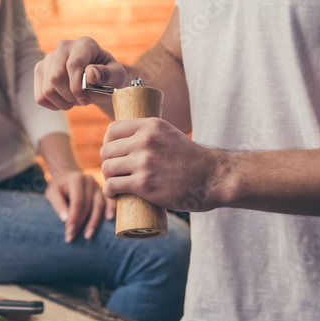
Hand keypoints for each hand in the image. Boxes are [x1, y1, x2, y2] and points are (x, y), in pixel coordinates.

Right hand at [34, 37, 126, 110]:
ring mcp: (49, 58)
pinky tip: (65, 100)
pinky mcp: (40, 71)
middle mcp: (64, 46)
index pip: (73, 65)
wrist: (100, 83)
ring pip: (47, 89)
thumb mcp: (117, 77)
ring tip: (76, 100)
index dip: (78, 87)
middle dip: (70, 95)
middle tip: (83, 100)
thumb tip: (90, 74)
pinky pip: (40, 97)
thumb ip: (108, 74)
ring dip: (63, 102)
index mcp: (85, 44)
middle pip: (56, 77)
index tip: (87, 99)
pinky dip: (53, 105)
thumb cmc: (110, 79)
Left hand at [44, 170, 114, 241]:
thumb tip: (66, 220)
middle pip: (88, 205)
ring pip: (98, 205)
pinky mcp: (102, 190)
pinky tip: (109, 219)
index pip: (77, 201)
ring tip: (87, 235)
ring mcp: (97, 185)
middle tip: (72, 236)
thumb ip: (58, 204)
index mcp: (76, 179)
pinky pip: (108, 201)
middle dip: (80, 223)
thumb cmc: (58, 186)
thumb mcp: (52, 193)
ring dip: (93, 222)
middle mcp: (89, 180)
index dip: (74, 217)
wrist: (67, 174)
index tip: (69, 231)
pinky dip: (109, 209)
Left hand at [100, 117, 224, 211]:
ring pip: (107, 168)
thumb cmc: (192, 159)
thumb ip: (151, 135)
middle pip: (107, 150)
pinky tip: (112, 194)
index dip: (108, 142)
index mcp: (151, 126)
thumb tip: (130, 141)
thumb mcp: (170, 135)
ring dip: (107, 177)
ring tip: (114, 183)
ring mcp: (144, 162)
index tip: (112, 152)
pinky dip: (109, 192)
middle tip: (114, 171)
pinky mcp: (144, 184)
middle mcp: (145, 141)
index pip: (113, 129)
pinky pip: (113, 185)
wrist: (212, 177)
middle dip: (107, 162)